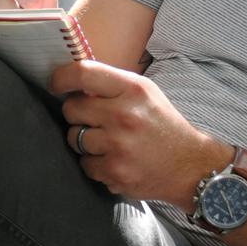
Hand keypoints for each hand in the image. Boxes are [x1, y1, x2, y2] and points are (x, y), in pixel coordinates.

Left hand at [51, 60, 227, 206]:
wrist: (190, 166)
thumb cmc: (163, 125)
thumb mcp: (145, 93)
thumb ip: (111, 85)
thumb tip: (72, 80)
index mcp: (132, 89)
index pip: (82, 73)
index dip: (61, 78)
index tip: (55, 84)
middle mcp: (124, 115)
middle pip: (71, 109)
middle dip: (77, 114)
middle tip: (94, 120)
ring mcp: (118, 146)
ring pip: (73, 138)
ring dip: (84, 141)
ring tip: (108, 142)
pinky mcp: (115, 172)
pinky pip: (85, 164)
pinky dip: (94, 163)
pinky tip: (114, 159)